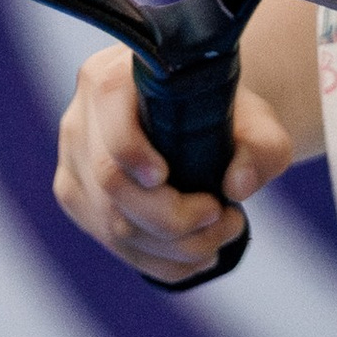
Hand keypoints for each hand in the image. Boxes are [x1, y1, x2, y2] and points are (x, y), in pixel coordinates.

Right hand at [51, 42, 295, 287]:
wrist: (200, 124)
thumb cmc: (224, 115)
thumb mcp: (257, 121)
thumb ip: (262, 145)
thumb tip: (237, 185)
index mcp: (112, 75)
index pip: (108, 108)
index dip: (131, 150)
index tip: (167, 177)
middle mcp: (82, 118)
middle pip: (110, 182)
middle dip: (171, 218)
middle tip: (223, 217)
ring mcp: (74, 163)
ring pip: (111, 224)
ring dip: (173, 247)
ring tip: (220, 236)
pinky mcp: (79, 200)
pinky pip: (112, 245)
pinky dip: (160, 261)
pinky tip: (196, 256)